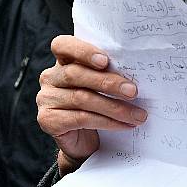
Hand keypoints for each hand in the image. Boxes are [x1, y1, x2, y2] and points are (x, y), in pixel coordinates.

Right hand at [37, 36, 146, 173]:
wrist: (83, 141)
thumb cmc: (97, 104)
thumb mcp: (102, 85)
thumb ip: (109, 73)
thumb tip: (140, 73)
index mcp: (63, 61)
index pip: (63, 45)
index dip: (83, 51)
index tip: (106, 61)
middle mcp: (50, 77)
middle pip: (76, 74)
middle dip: (108, 83)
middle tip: (133, 91)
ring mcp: (46, 99)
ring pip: (81, 98)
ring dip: (114, 107)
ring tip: (137, 114)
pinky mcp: (48, 120)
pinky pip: (81, 118)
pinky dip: (107, 122)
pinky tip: (124, 125)